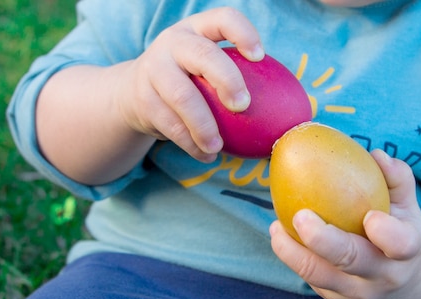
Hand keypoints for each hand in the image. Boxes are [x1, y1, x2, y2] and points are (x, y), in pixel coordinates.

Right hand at [117, 7, 263, 161]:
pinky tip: (206, 156)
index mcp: (197, 29)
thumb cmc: (186, 80)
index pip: (223, 19)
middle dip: (227, 81)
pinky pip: (170, 125)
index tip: (259, 57)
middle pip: (203, 56)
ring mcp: (154, 69)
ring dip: (205, 127)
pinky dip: (191, 144)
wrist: (132, 93)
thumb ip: (234, 77)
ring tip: (218, 148)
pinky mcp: (143, 99)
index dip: (243, 34)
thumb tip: (288, 111)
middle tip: (243, 107)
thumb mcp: (203, 68)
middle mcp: (173, 43)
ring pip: (183, 97)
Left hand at [270, 149, 420, 298]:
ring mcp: (357, 292)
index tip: (370, 216)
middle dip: (323, 240)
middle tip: (300, 215)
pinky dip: (291, 256)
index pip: (400, 245)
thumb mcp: (406, 207)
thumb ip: (396, 179)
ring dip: (291, 251)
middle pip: (350, 261)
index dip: (386, 234)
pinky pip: (308, 278)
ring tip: (276, 227)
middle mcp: (382, 276)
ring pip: (318, 275)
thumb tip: (375, 155)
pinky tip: (280, 234)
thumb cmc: (398, 231)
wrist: (402, 284)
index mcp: (407, 251)